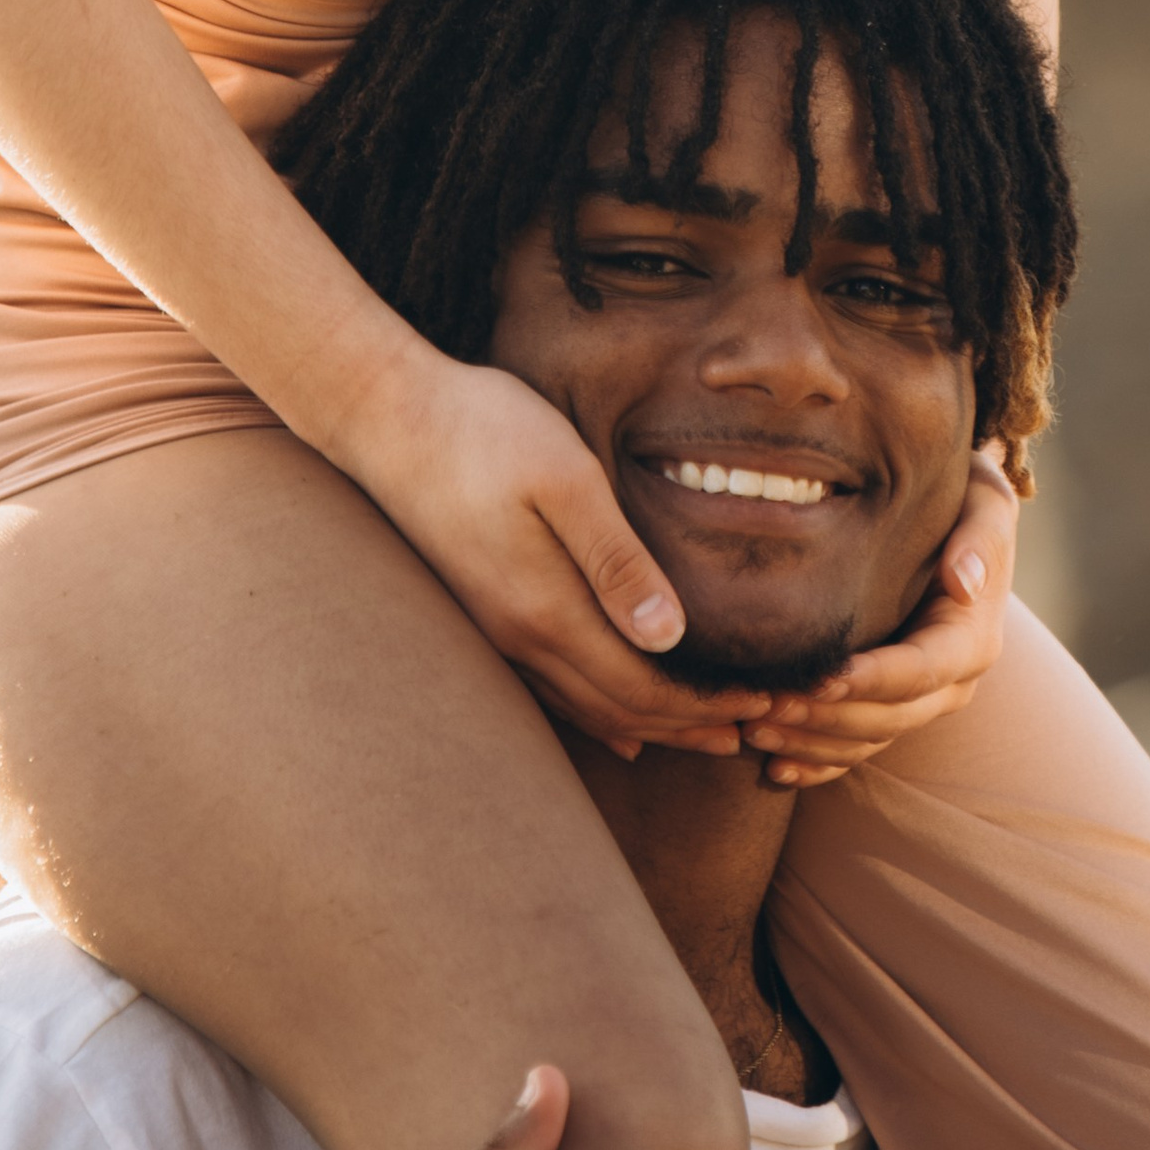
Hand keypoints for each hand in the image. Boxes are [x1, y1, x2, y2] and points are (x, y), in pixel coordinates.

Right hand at [351, 346, 767, 756]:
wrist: (386, 417)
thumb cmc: (484, 431)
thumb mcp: (566, 480)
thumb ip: (617, 560)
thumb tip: (669, 637)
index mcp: (547, 609)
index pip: (641, 687)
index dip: (704, 704)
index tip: (762, 701)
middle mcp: (518, 637)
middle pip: (616, 709)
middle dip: (686, 725)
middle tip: (752, 728)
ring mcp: (493, 629)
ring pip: (580, 705)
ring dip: (644, 724)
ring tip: (697, 733)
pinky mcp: (480, 610)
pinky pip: (546, 687)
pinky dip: (592, 711)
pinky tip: (609, 720)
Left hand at [746, 450, 1017, 786]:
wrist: (959, 520)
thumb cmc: (966, 503)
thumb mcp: (985, 504)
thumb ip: (979, 539)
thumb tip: (963, 582)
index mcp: (971, 641)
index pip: (920, 672)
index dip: (869, 681)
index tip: (819, 678)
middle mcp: (950, 684)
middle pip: (887, 718)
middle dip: (824, 717)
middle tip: (762, 705)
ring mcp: (920, 705)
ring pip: (865, 743)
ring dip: (810, 743)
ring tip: (751, 728)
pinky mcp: (891, 711)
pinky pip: (855, 753)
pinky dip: (817, 763)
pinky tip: (774, 768)